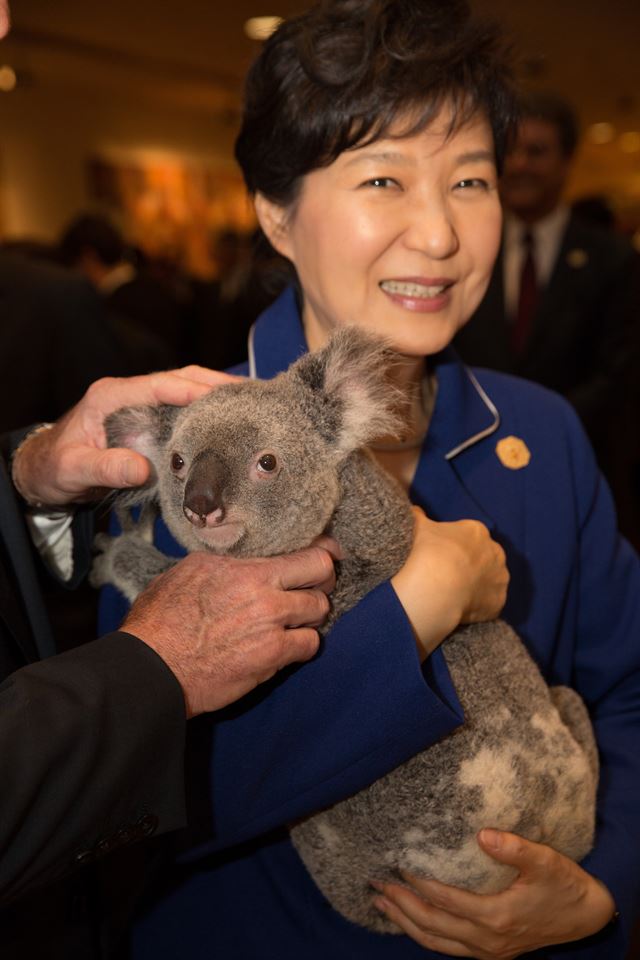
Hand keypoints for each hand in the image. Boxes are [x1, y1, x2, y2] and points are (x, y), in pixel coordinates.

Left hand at [12, 365, 235, 505]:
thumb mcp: (74, 470)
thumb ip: (105, 468)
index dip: (193, 388)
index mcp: (110, 396)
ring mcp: (141, 406)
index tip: (224, 396)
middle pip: (181, 379)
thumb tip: (142, 469)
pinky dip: (209, 411)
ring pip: (186, 390)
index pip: (159, 384)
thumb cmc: (55, 467)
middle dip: (216, 384)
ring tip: (253, 403)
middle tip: (253, 395)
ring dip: (218, 394)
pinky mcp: (149, 421)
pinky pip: (184, 409)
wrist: (45, 471)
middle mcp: (129, 394)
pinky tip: (232, 419)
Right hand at [122, 539, 337, 717]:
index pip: (303, 550)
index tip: (330, 553)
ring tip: (295, 621)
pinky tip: (287, 646)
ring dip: (310, 616)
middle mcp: (261, 588)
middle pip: (321, 573)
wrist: (152, 666)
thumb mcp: (188, 572)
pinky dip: (302, 645)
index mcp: (242, 565)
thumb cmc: (160, 621)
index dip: (323, 552)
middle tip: (313, 589)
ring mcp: (271, 621)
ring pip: (319, 609)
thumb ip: (224, 564)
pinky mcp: (273, 654)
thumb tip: (241, 560)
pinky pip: (310, 644)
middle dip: (321, 582)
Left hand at [372, 830, 616, 957]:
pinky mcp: (490, 952)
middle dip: (401, 905)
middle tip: (376, 884)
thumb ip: (515, 847)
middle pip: (432, 926)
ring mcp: (488, 951)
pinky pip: (448, 947)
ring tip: (381, 904)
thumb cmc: (563, 885)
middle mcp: (487, 940)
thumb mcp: (545, 861)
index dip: (419, 883)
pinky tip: (410, 920)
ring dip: (406, 923)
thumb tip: (483, 835)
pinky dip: (425, 934)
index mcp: (496, 917)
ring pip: (436, 942)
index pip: (446, 901)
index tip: (397, 865)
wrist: (585, 916)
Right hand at [391, 508, 508, 658]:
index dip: (455, 547)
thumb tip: (415, 510)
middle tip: (449, 575)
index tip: (443, 557)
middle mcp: (495, 551)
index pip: (469, 536)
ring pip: (490, 579)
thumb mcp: (418, 528)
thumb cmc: (427, 553)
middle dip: (471, 564)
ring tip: (455, 593)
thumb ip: (418, 516)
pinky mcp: (499, 600)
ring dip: (478, 584)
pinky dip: (479, 605)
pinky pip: (490, 601)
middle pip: (484, 557)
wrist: (436, 588)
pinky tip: (462, 607)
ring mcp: (500, 577)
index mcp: (477, 531)